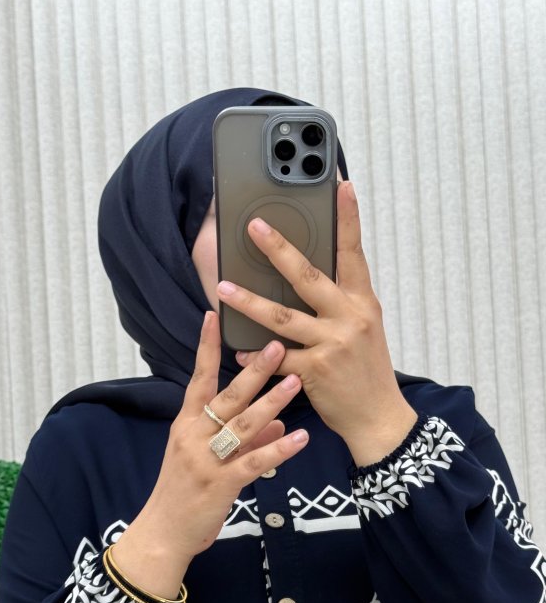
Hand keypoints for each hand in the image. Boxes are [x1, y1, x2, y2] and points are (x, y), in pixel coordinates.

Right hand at [109, 312, 308, 598]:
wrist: (163, 533)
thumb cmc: (182, 494)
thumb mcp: (205, 460)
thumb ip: (241, 439)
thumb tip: (276, 424)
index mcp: (185, 425)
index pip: (198, 379)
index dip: (206, 348)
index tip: (215, 316)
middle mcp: (193, 436)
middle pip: (227, 396)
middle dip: (253, 370)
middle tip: (277, 343)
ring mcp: (206, 460)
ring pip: (243, 425)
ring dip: (272, 402)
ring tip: (296, 381)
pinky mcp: (221, 485)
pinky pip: (254, 463)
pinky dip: (279, 450)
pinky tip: (300, 438)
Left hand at [217, 181, 417, 465]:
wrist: (379, 417)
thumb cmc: (366, 371)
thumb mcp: (364, 328)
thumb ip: (340, 303)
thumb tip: (307, 278)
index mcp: (363, 302)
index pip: (354, 252)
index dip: (347, 219)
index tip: (339, 185)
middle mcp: (349, 317)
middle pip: (309, 276)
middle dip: (279, 250)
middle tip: (254, 227)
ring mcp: (332, 344)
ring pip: (283, 317)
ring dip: (249, 302)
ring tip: (223, 288)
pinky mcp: (315, 371)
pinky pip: (276, 358)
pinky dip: (255, 356)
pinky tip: (238, 351)